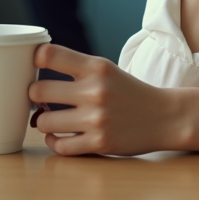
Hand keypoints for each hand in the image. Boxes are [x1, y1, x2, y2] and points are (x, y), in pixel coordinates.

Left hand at [29, 44, 174, 156]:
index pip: (49, 54)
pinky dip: (54, 141)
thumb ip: (75, 69)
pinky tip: (59, 135)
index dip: (34, 59)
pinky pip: (59, 145)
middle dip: (35, 96)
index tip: (34, 65)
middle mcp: (95, 91)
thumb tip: (33, 80)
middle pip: (37, 90)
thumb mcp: (106, 70)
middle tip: (42, 99)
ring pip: (43, 121)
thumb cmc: (129, 92)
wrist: (165, 116)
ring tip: (52, 119)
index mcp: (97, 67)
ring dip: (44, 121)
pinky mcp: (99, 143)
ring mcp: (96, 119)